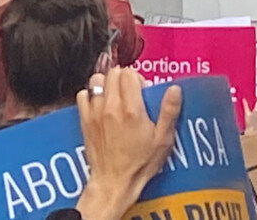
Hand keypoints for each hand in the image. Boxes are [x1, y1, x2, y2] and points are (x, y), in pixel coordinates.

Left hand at [75, 69, 181, 219]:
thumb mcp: (163, 139)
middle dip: (124, 78)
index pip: (129, 73)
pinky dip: (91, 94)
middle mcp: (111, 107)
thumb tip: (174, 89)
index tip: (143, 90)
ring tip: (115, 95)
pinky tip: (101, 103)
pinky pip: (83, 95)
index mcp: (131, 110)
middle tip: (132, 92)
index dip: (138, 78)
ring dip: (107, 83)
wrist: (113, 182)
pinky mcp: (85, 120)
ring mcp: (95, 113)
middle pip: (113, 73)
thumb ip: (169, 111)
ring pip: (96, 80)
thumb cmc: (139, 163)